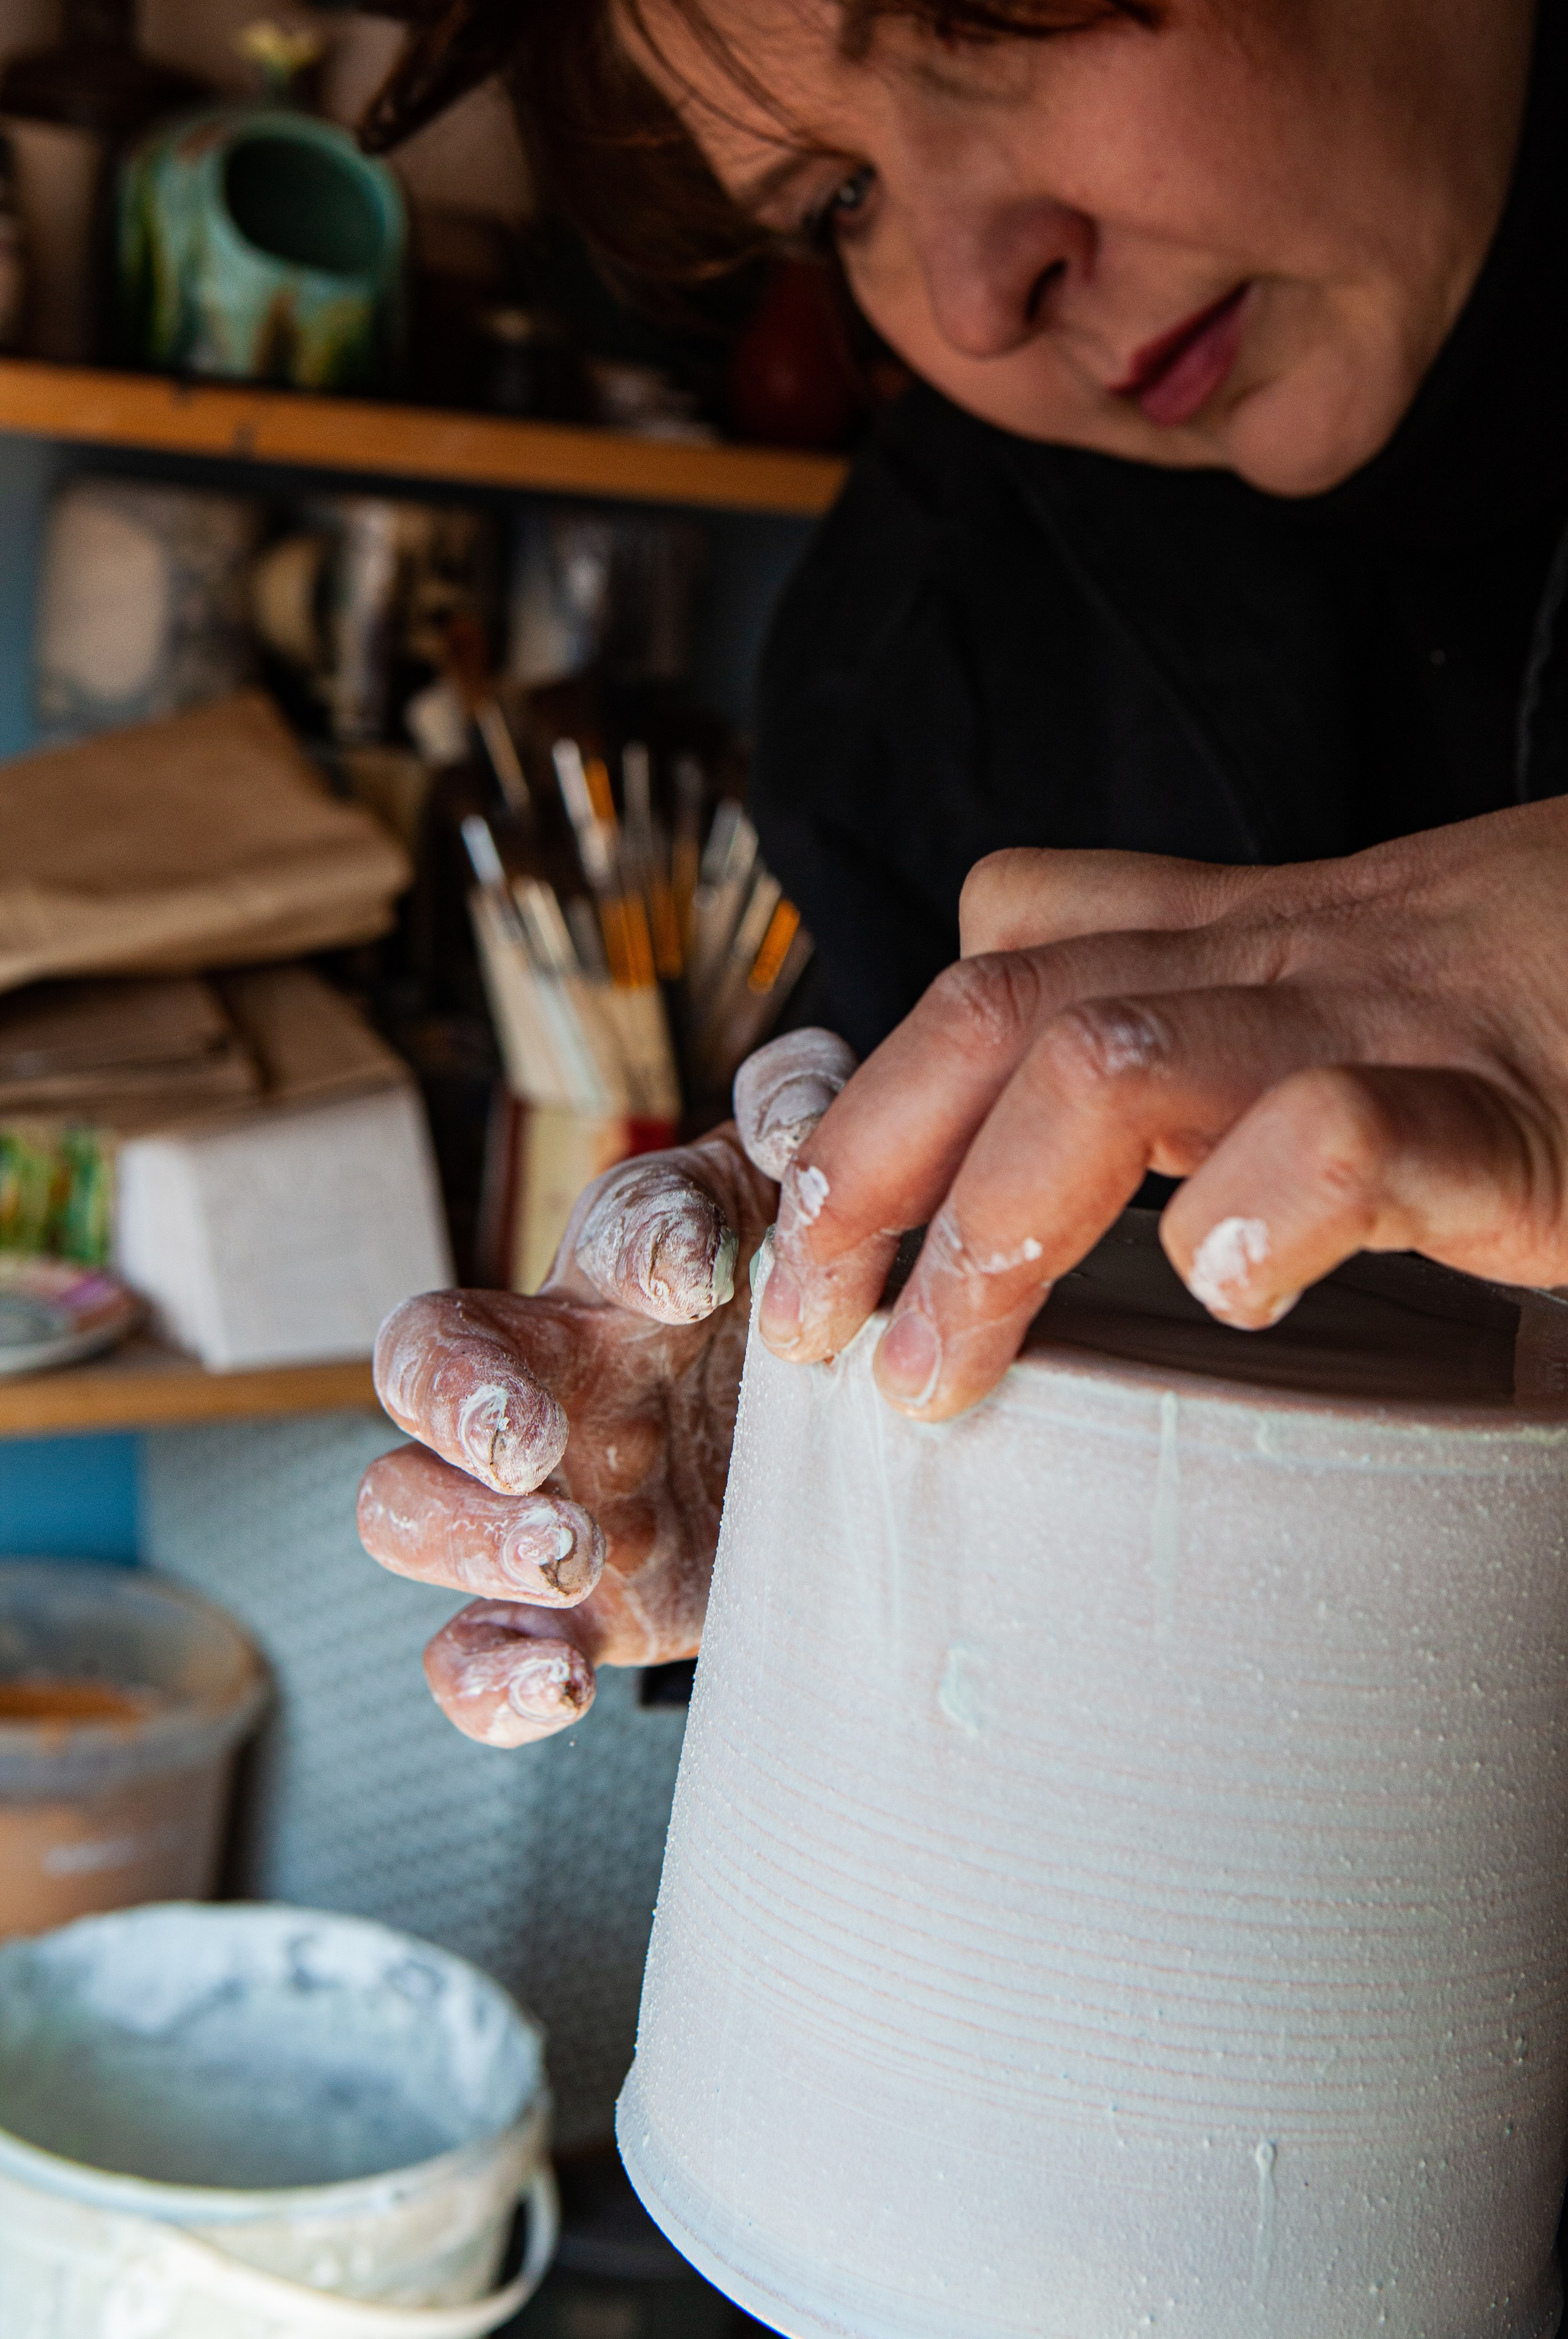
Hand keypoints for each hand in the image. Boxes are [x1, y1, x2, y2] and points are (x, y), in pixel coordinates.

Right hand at [357, 1030, 855, 1745]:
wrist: (834, 1458)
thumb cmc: (806, 1312)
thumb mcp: (815, 1212)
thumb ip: (806, 1120)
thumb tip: (793, 1122)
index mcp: (627, 1273)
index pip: (600, 1229)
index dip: (640, 1243)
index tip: (699, 1273)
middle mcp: (552, 1380)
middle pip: (425, 1359)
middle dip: (460, 1397)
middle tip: (530, 1444)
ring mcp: (537, 1502)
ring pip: (402, 1506)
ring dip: (464, 1536)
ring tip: (565, 1556)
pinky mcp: (563, 1615)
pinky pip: (466, 1654)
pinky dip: (487, 1681)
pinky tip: (556, 1686)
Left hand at [755, 800, 1567, 1419]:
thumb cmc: (1561, 995)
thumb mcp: (1354, 980)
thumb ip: (1207, 1016)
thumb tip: (1053, 1128)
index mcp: (1247, 936)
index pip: (1006, 944)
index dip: (876, 1075)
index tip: (816, 1223)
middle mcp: (1289, 960)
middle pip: (1003, 1008)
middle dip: (867, 1167)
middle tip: (813, 1326)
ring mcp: (1393, 1025)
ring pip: (1120, 1061)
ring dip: (991, 1225)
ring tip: (942, 1367)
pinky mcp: (1514, 1119)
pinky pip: (1352, 1131)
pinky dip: (1261, 1209)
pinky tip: (1231, 1293)